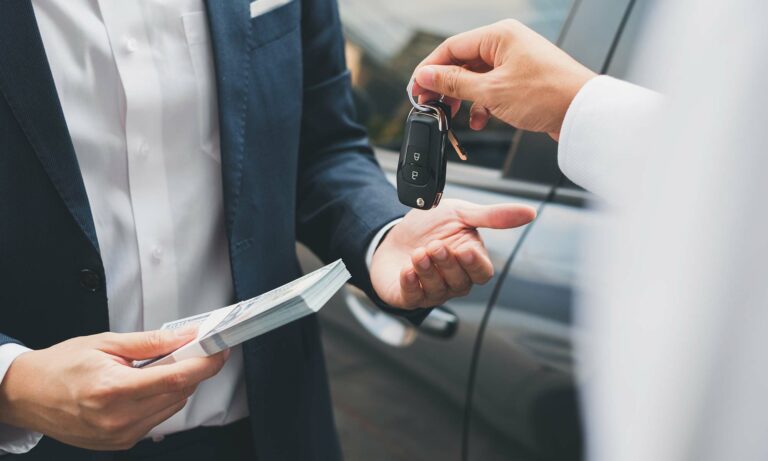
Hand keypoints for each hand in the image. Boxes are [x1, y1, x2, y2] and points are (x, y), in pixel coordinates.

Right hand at [0, 329, 227, 450]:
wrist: (28, 395)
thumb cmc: (62, 366)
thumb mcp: (107, 343)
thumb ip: (153, 342)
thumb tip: (188, 335)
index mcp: (113, 390)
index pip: (176, 378)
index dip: (205, 363)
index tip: (220, 349)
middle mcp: (118, 418)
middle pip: (180, 392)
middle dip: (192, 369)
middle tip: (189, 349)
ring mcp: (121, 435)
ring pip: (173, 406)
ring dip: (176, 385)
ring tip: (153, 368)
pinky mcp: (122, 443)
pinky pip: (158, 419)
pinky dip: (161, 399)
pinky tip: (142, 387)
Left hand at [371, 199, 535, 308]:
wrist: (393, 233)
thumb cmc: (430, 226)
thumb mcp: (461, 213)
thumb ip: (493, 216)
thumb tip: (530, 212)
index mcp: (469, 262)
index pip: (482, 272)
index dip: (474, 264)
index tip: (464, 250)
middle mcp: (453, 280)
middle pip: (460, 282)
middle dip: (447, 264)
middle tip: (435, 245)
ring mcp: (432, 291)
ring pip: (437, 290)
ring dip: (427, 271)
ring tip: (418, 253)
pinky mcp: (408, 296)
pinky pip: (413, 297)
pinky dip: (410, 284)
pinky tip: (407, 270)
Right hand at [412, 19, 595, 139]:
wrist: (583, 113)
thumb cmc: (547, 95)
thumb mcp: (491, 91)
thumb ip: (454, 84)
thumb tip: (426, 76)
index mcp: (499, 35)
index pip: (451, 47)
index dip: (429, 70)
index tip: (416, 89)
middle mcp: (506, 44)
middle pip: (462, 62)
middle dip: (445, 87)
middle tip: (430, 106)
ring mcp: (515, 61)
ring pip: (476, 78)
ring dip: (463, 99)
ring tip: (454, 116)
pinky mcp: (522, 80)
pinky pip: (492, 89)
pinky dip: (482, 105)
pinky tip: (479, 121)